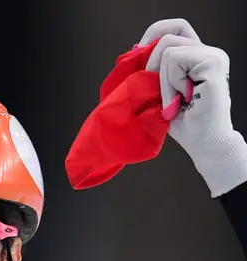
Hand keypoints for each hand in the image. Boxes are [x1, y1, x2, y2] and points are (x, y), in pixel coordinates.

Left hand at [139, 18, 246, 195]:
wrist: (205, 145)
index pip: (175, 27)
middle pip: (168, 36)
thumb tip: (134, 52)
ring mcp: (213, 56)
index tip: (137, 58)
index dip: (153, 36)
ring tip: (175, 102)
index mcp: (196, 56)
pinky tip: (182, 100)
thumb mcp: (160, 94)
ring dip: (163, 82)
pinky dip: (171, 83)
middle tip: (159, 94)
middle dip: (153, 65)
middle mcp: (207, 52)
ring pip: (169, 50)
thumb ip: (154, 72)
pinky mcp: (213, 64)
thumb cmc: (184, 125)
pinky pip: (176, 60)